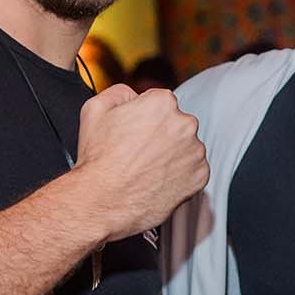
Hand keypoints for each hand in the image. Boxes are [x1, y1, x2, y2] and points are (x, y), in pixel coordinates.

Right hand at [71, 85, 209, 241]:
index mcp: (163, 103)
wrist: (102, 201)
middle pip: (176, 124)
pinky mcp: (200, 176)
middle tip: (138, 153)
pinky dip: (180, 175)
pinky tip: (157, 180)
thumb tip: (132, 95)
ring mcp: (195, 151)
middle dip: (161, 136)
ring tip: (146, 169)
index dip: (145, 119)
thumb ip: (118, 93)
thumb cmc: (98, 159)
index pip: (161, 104)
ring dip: (172, 155)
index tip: (134, 133)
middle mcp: (185, 124)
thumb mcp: (94, 109)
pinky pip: (193, 171)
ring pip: (186, 147)